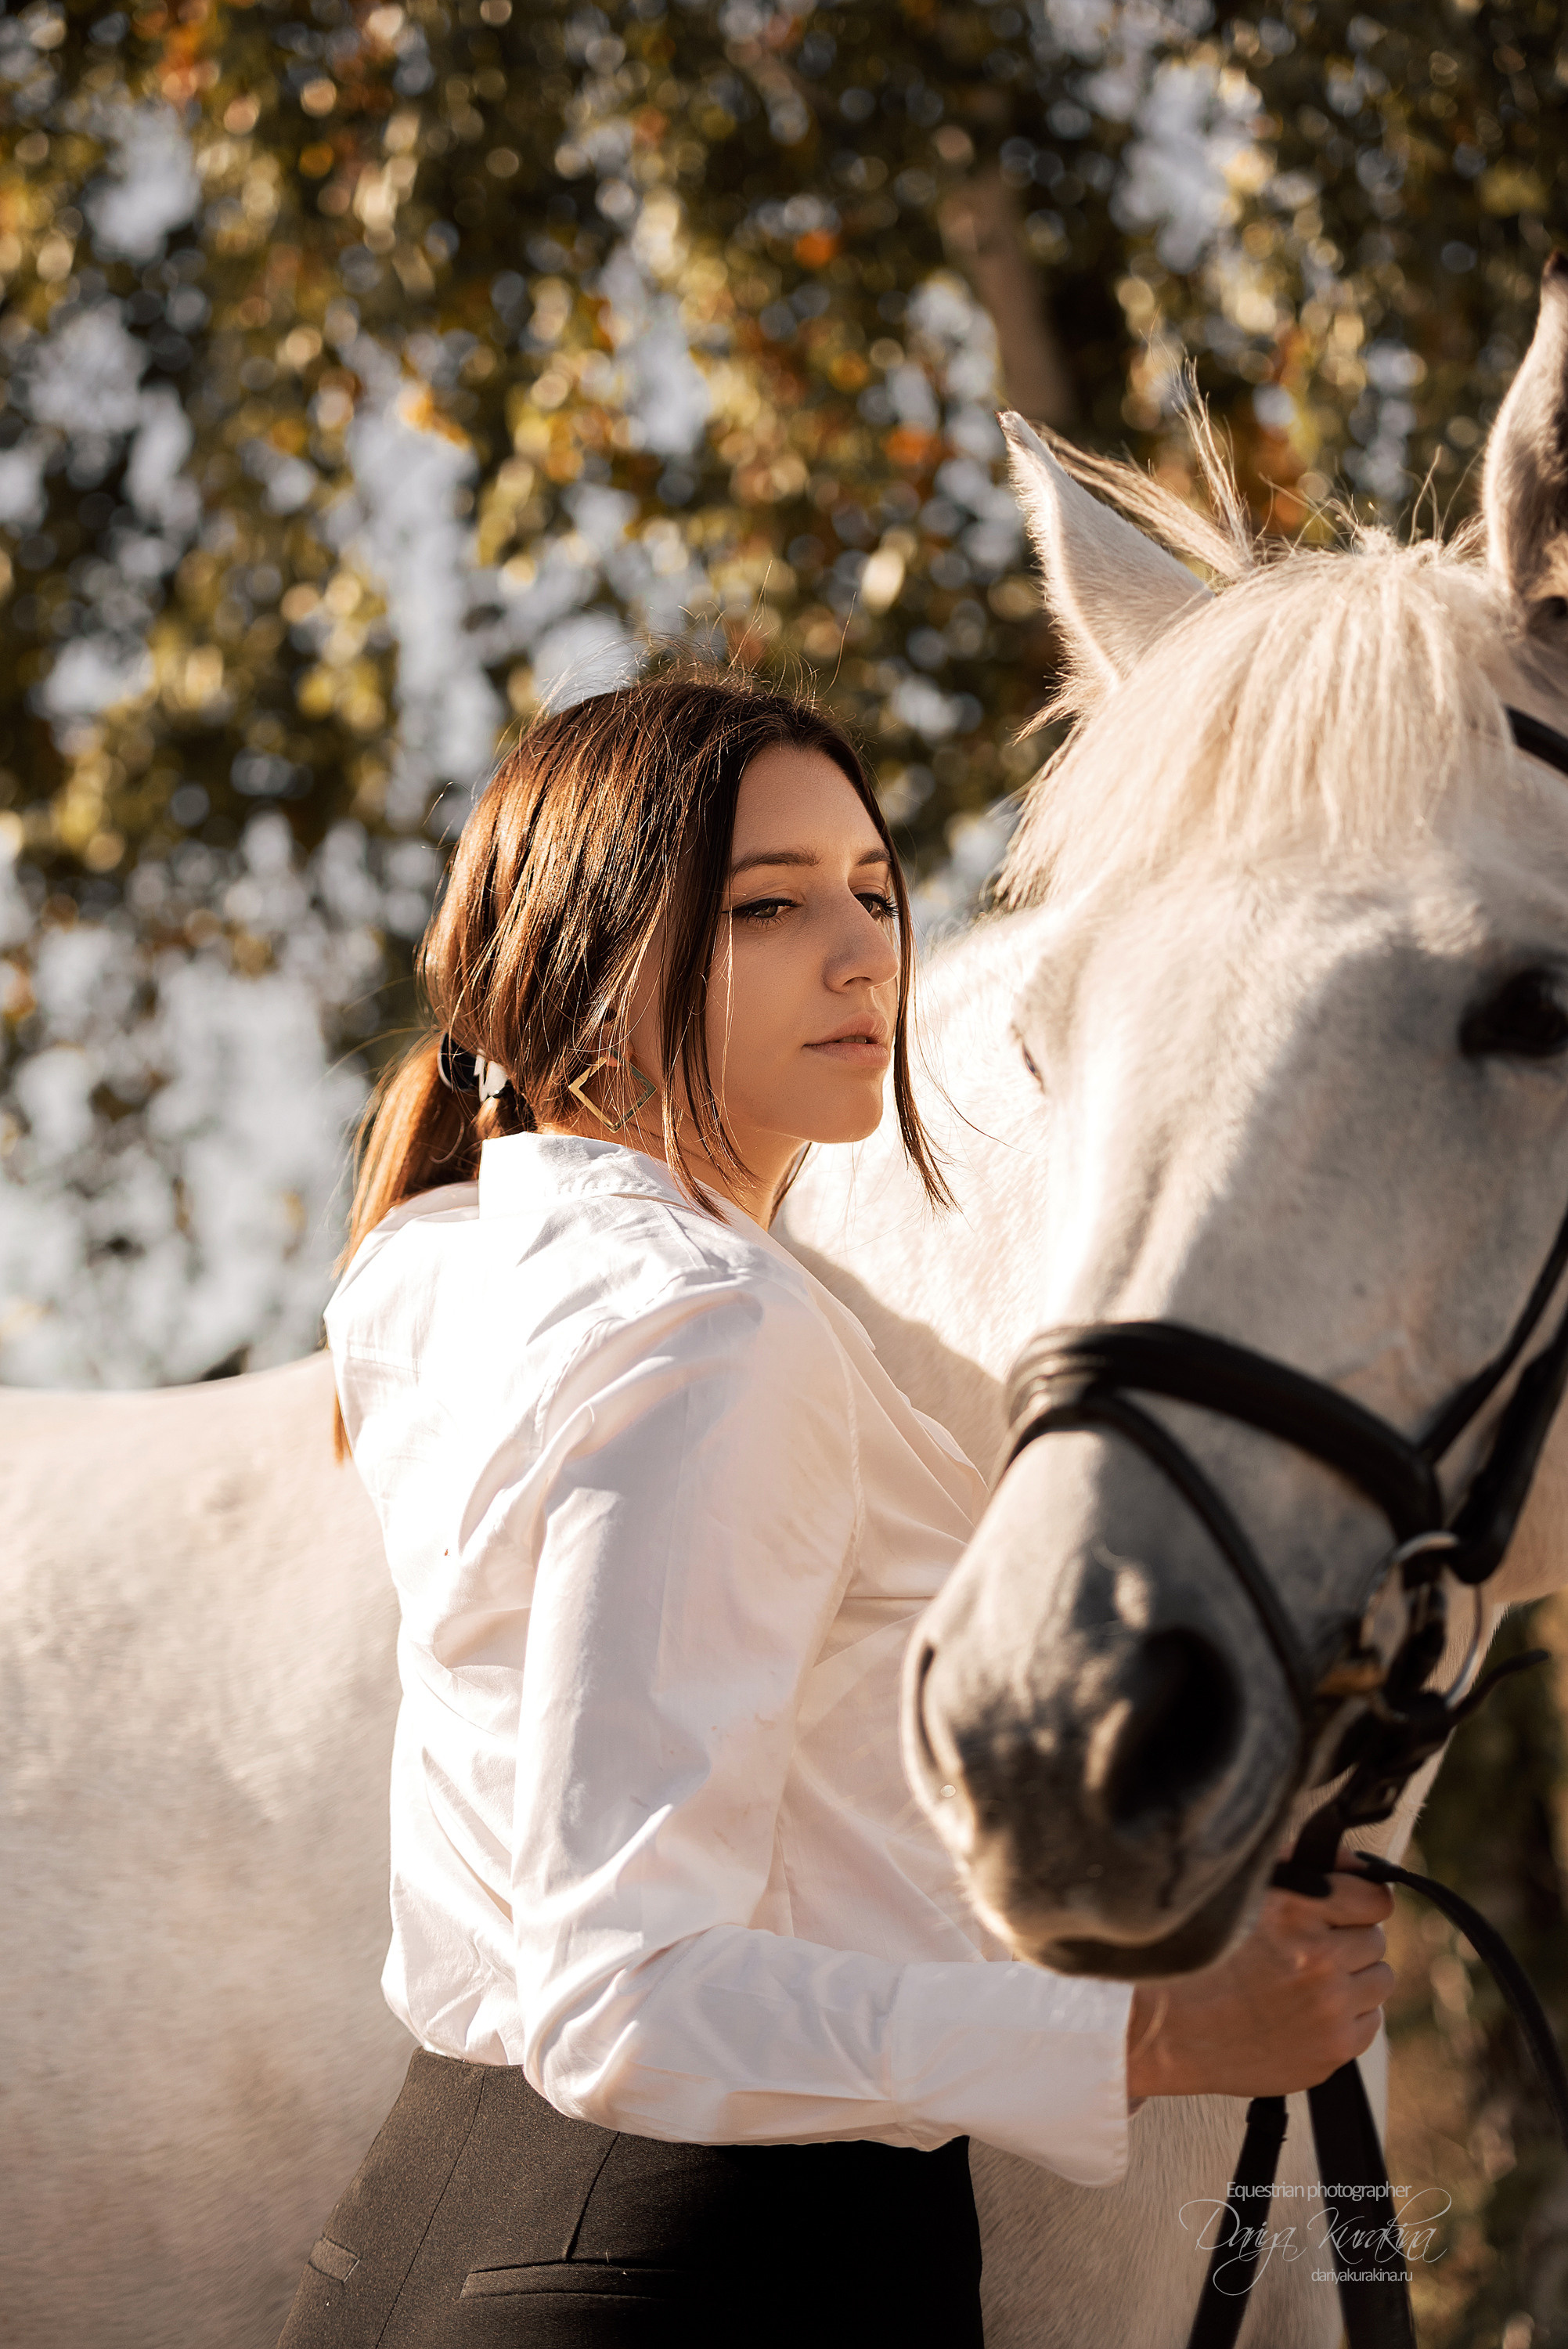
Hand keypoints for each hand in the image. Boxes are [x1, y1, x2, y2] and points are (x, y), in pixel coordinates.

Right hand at [1126, 1849, 1394, 2100]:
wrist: (1164, 2028)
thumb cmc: (1198, 1951)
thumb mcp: (1245, 1889)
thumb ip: (1308, 1866)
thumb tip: (1360, 1864)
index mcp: (1298, 1911)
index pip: (1374, 1899)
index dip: (1356, 1901)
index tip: (1339, 1910)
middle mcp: (1320, 1961)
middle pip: (1375, 1940)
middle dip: (1347, 1940)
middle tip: (1307, 1948)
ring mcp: (1329, 2012)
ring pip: (1379, 1982)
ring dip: (1352, 1978)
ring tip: (1306, 1981)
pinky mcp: (1330, 2053)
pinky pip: (1368, 2026)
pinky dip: (1346, 2017)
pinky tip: (1305, 2012)